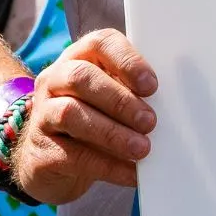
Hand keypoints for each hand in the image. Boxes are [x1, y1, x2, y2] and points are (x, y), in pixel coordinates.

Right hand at [10, 29, 158, 204]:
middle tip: (150, 121)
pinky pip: (72, 155)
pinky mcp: (41, 151)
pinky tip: (131, 173)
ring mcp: (42, 115)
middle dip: (120, 100)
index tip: (152, 85)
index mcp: (79, 58)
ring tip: (142, 148)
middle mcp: (55, 81)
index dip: (127, 61)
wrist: (50, 160)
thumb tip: (174, 104)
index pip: (100, 43)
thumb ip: (135, 92)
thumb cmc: (94, 118)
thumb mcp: (113, 99)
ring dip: (112, 132)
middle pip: (81, 77)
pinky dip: (107, 165)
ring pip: (71, 113)